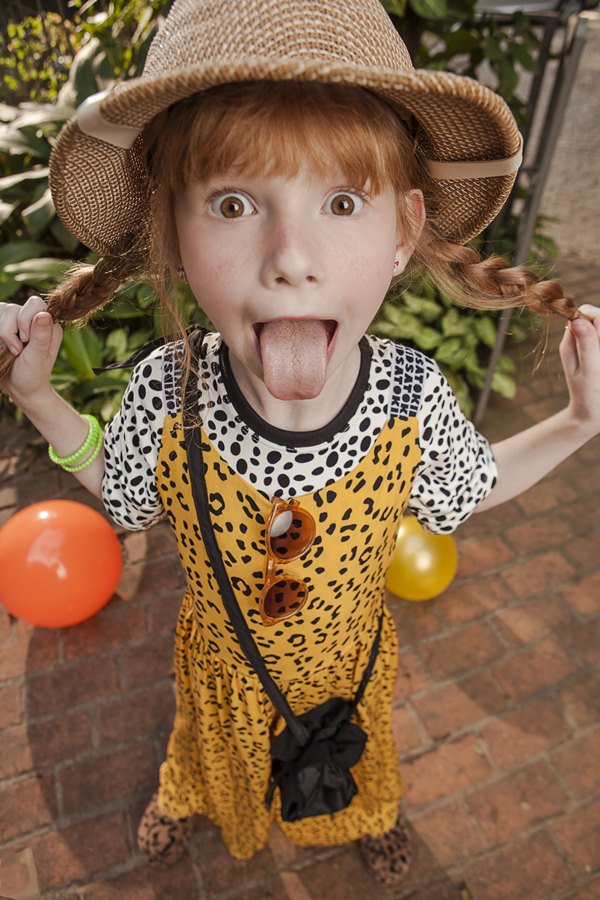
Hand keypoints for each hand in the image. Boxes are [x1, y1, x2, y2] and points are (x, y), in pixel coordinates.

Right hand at [0, 295, 62, 403]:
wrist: (19, 388)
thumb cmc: (33, 375)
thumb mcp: (38, 357)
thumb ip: (41, 337)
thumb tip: (44, 314)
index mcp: (49, 324)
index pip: (34, 304)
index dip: (24, 320)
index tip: (25, 340)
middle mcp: (34, 319)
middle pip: (12, 309)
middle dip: (10, 331)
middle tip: (17, 350)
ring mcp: (17, 321)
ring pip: (0, 311)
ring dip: (2, 334)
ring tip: (11, 351)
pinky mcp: (4, 325)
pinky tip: (2, 347)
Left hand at [559, 303, 599, 435]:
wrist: (592, 415)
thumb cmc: (590, 395)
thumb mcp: (589, 372)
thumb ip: (586, 345)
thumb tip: (577, 319)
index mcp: (572, 341)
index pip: (588, 312)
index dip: (598, 319)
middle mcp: (582, 339)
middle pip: (599, 317)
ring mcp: (593, 345)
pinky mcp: (598, 350)